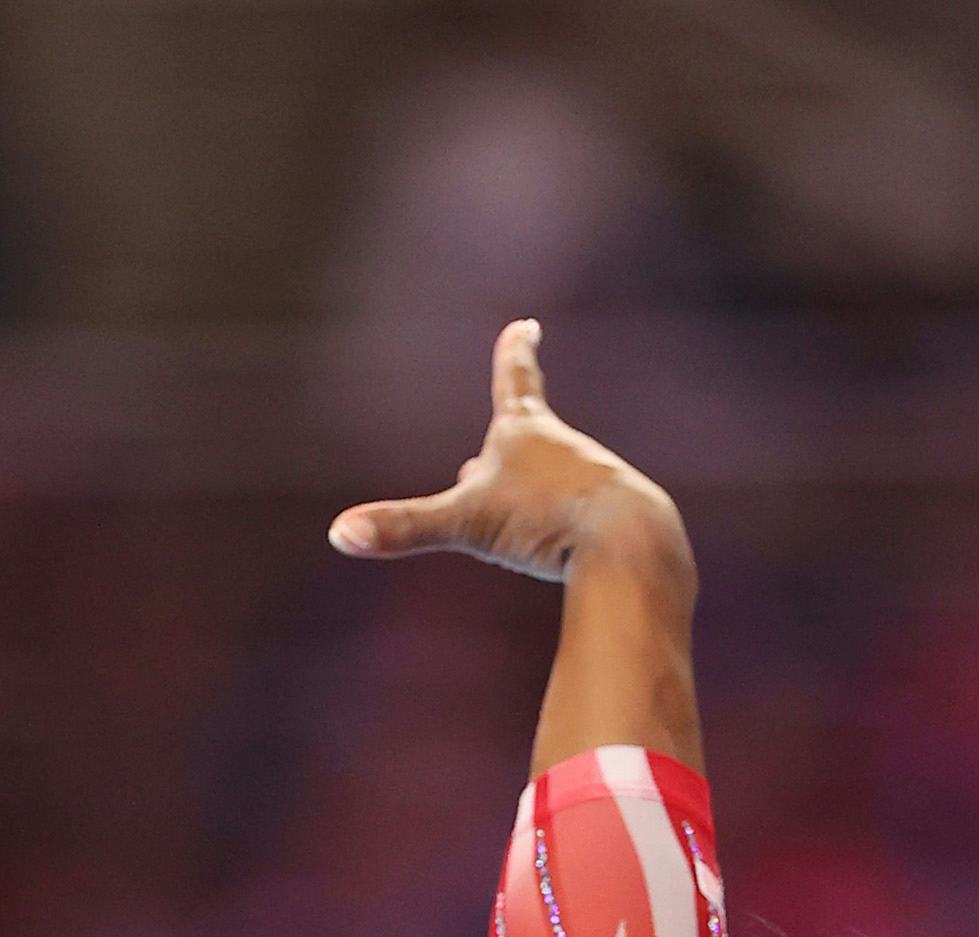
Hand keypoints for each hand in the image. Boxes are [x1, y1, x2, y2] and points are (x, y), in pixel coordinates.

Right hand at [327, 319, 693, 593]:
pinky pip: (588, 531)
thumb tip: (338, 534)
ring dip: (538, 511)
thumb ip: (405, 528)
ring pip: (555, 494)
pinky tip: (584, 561)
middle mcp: (567, 450)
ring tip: (544, 534)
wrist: (630, 546)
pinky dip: (574, 543)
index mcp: (527, 434)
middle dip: (506, 458)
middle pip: (526, 449)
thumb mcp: (468, 524)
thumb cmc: (548, 523)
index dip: (516, 352)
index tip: (527, 325)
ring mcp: (600, 482)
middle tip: (483, 464)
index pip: (515, 380)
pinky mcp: (626, 520)